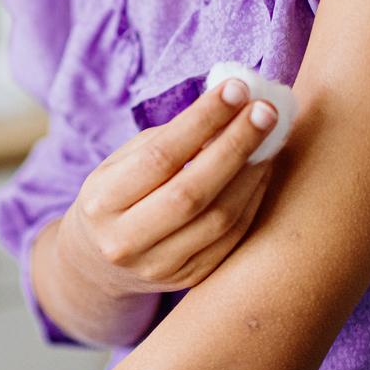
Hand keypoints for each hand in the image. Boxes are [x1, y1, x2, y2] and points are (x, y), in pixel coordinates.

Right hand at [55, 77, 280, 297]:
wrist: (99, 264)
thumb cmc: (116, 196)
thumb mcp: (121, 163)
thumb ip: (168, 139)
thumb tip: (227, 107)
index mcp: (102, 202)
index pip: (160, 156)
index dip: (202, 120)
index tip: (236, 89)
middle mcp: (125, 241)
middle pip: (192, 191)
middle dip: (235, 145)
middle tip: (267, 111)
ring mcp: (158, 267)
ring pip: (219, 218)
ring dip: (252, 174)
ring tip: (271, 139)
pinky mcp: (188, 280)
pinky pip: (232, 238)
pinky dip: (253, 200)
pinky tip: (262, 171)